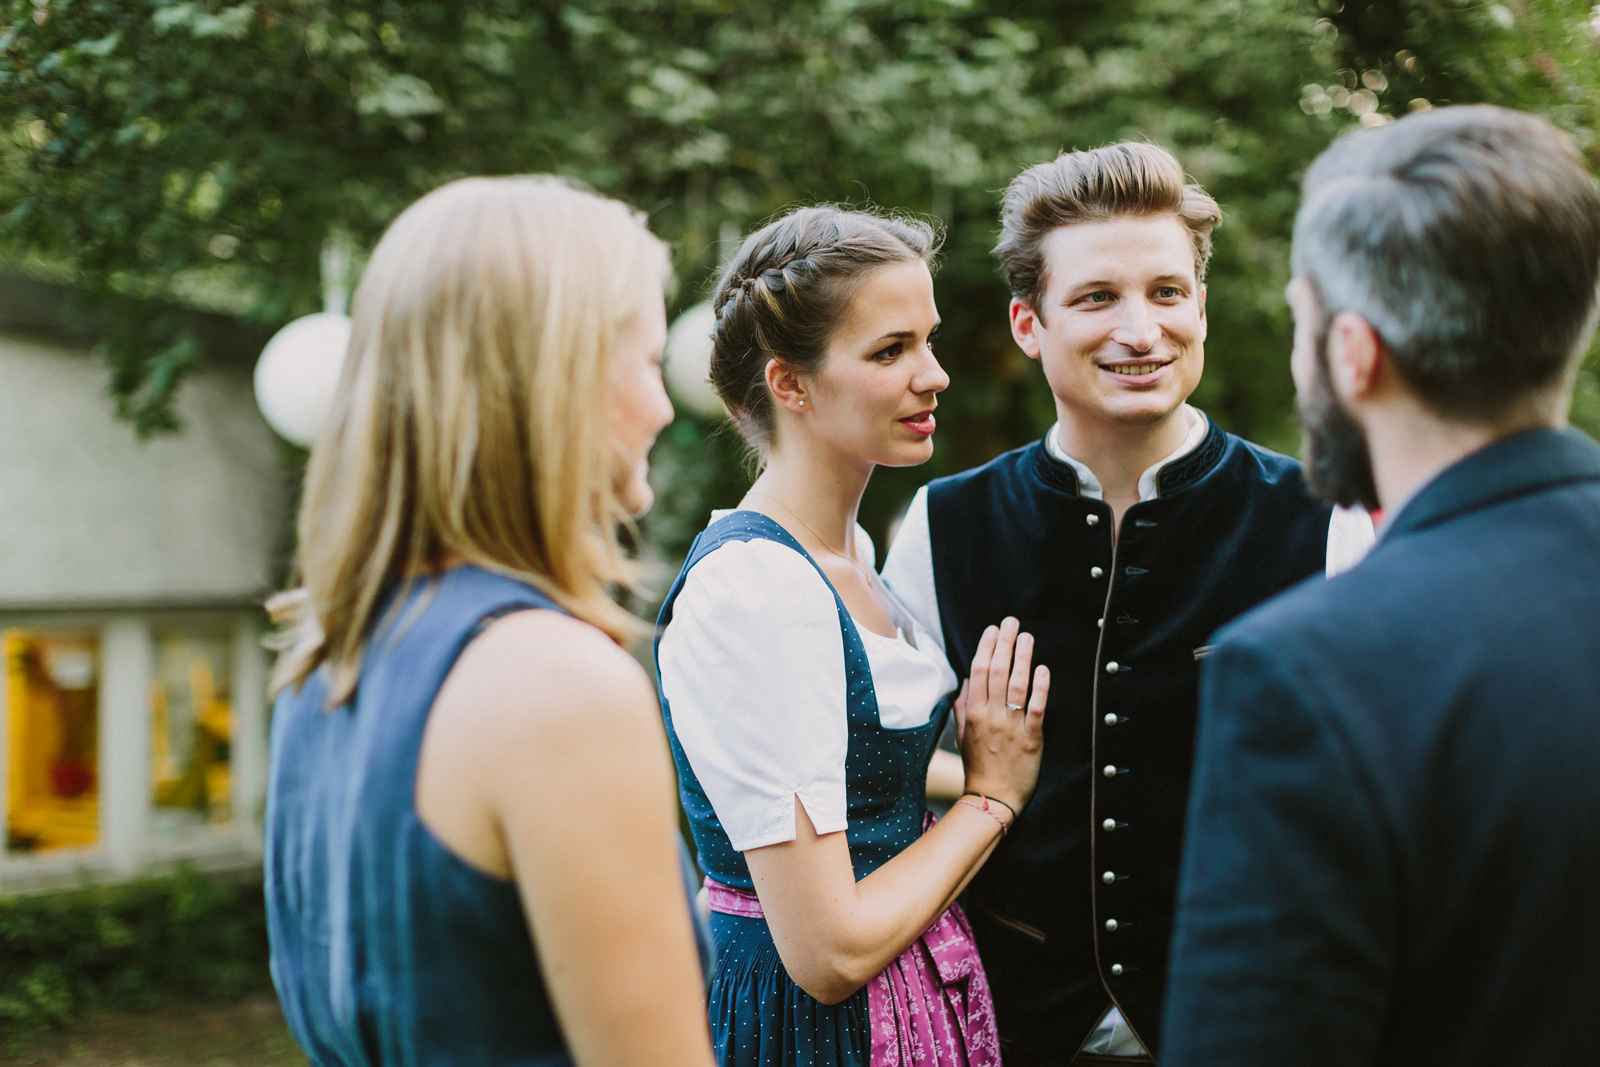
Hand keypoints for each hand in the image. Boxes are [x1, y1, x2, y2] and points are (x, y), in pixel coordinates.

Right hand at [954, 617, 1047, 815]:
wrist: (993, 797)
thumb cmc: (978, 766)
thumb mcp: (962, 735)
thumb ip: (963, 706)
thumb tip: (968, 680)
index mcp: (974, 713)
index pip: (978, 672)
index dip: (985, 647)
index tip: (992, 629)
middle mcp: (992, 716)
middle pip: (997, 671)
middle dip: (1004, 643)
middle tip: (1011, 622)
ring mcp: (1012, 726)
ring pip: (1017, 684)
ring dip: (1022, 657)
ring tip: (1027, 636)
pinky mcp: (1032, 738)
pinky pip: (1037, 708)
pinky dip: (1040, 687)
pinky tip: (1043, 669)